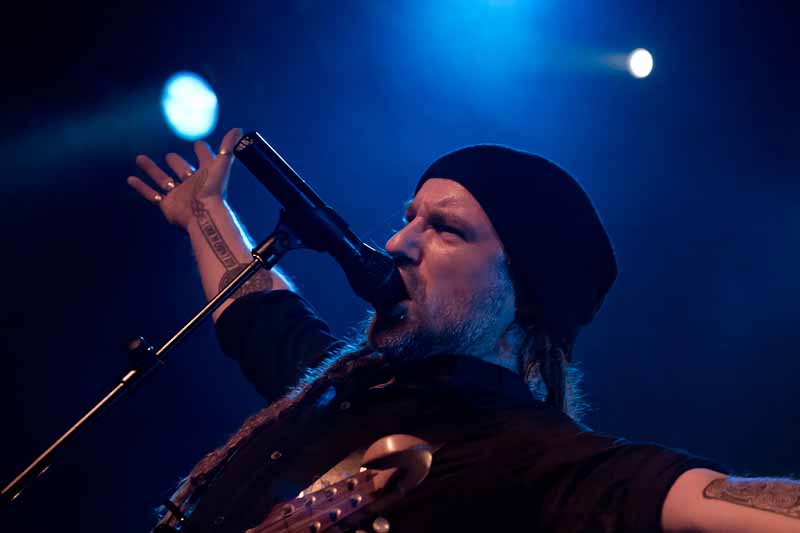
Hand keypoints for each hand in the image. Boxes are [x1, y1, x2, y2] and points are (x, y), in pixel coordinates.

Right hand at [127, 127, 241, 229]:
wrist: (204, 215)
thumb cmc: (213, 189)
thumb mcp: (222, 164)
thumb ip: (228, 147)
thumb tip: (238, 129)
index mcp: (206, 174)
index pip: (205, 160)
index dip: (203, 152)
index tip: (199, 144)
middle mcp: (192, 185)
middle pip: (182, 171)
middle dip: (177, 163)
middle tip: (170, 155)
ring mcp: (179, 195)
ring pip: (162, 180)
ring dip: (151, 169)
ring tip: (140, 158)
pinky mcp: (167, 205)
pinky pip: (152, 195)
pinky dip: (141, 187)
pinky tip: (130, 179)